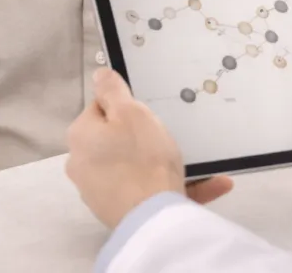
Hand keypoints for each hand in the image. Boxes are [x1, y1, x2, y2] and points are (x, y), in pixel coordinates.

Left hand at [65, 68, 234, 228]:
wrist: (154, 217)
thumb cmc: (143, 158)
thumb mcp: (132, 113)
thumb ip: (112, 90)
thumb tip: (98, 74)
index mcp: (81, 135)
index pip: (101, 107)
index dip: (126, 106)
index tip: (147, 114)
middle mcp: (82, 163)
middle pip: (116, 137)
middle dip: (142, 136)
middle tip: (166, 136)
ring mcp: (98, 191)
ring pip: (134, 165)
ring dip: (162, 162)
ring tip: (198, 162)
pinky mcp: (119, 210)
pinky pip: (148, 190)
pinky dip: (173, 185)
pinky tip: (210, 182)